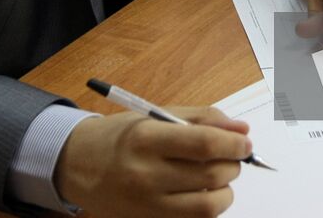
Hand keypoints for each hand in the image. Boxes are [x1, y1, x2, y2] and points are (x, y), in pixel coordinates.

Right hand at [55, 106, 248, 217]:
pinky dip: (206, 207)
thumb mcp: (155, 115)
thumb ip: (202, 118)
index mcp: (147, 138)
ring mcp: (147, 205)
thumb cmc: (120, 136)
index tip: (245, 143)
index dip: (233, 145)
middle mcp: (146, 174)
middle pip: (211, 176)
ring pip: (208, 206)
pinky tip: (199, 193)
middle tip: (231, 156)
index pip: (204, 145)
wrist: (78, 165)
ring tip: (217, 177)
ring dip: (225, 190)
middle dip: (232, 165)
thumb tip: (242, 131)